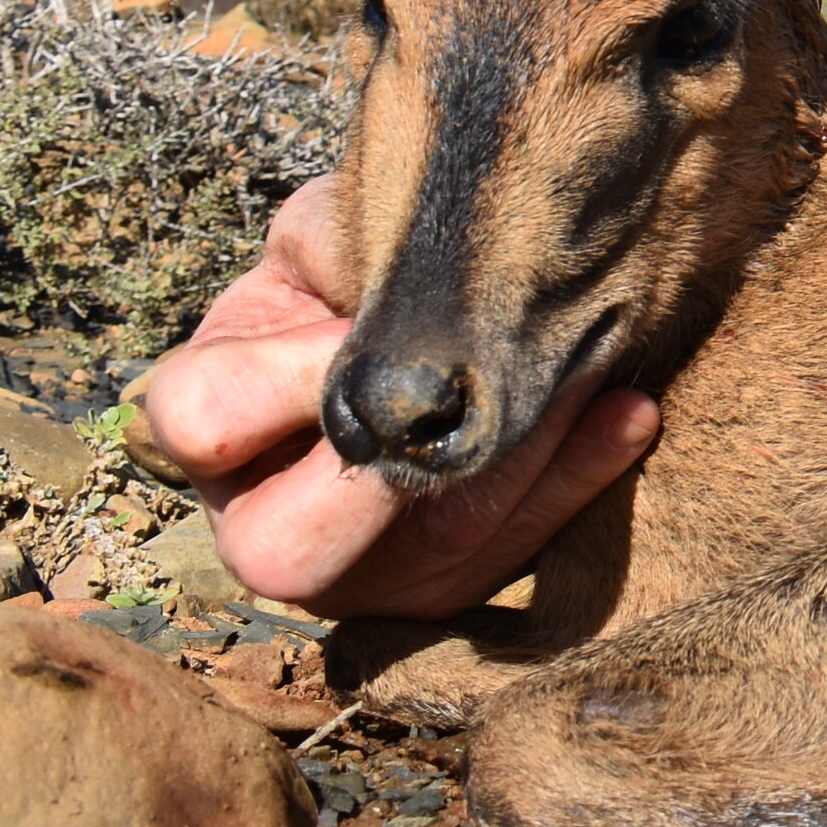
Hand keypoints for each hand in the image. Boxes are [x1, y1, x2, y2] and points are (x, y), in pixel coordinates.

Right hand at [127, 178, 659, 620]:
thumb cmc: (363, 267)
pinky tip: (628, 413)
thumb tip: (384, 297)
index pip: (199, 420)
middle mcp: (260, 519)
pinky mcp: (438, 594)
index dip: (289, 374)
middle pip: (287, 552)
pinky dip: (575, 482)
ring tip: (591, 369)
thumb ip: (334, 246)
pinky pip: (507, 566)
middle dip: (407, 466)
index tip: (373, 321)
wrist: (446, 318)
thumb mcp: (329, 232)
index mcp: (209, 420)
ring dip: (524, 458)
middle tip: (492, 379)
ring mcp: (351, 576)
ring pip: (427, 558)